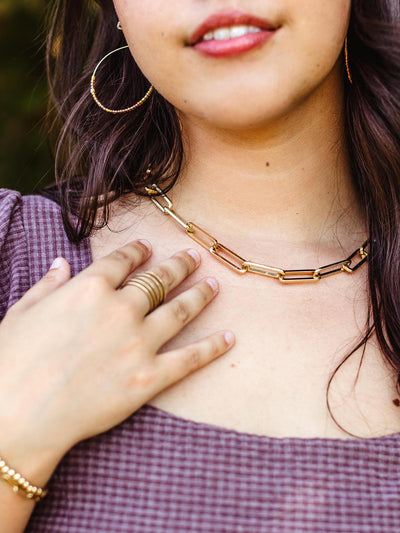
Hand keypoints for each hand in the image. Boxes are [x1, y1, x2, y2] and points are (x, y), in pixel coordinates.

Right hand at [0, 240, 233, 479]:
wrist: (18, 416)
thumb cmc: (12, 362)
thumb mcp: (21, 313)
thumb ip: (47, 285)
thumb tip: (60, 264)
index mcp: (89, 288)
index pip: (122, 260)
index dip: (138, 250)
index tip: (148, 247)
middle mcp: (120, 309)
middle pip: (158, 280)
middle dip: (179, 265)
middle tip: (194, 257)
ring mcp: (138, 343)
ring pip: (179, 311)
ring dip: (200, 295)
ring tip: (214, 284)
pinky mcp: (148, 378)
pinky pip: (189, 358)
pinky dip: (213, 347)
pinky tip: (229, 337)